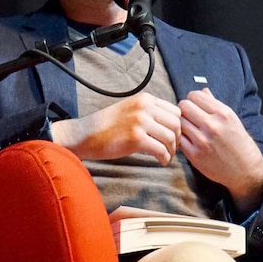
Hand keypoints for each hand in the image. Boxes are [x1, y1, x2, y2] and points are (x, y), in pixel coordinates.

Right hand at [50, 93, 181, 164]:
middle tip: (171, 149)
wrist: (84, 134)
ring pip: (171, 137)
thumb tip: (168, 124)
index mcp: (145, 99)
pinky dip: (164, 158)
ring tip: (165, 156)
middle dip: (177, 139)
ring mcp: (140, 122)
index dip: (177, 126)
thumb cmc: (105, 126)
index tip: (172, 137)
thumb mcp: (129, 109)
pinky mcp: (136, 138)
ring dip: (172, 150)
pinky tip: (160, 162)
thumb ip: (148, 112)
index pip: (175, 111)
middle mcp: (144, 107)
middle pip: (177, 123)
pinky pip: (161, 150)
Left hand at [178, 88, 262, 211]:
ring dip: (181, 124)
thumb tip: (202, 91)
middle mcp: (212, 125)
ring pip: (179, 122)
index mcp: (223, 113)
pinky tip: (188, 139)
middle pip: (183, 106)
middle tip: (189, 117)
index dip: (192, 100)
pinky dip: (181, 138)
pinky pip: (179, 139)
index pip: (194, 95)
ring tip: (189, 129)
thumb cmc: (238, 142)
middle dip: (184, 110)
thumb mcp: (232, 119)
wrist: (245, 169)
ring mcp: (202, 141)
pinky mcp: (195, 155)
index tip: (194, 106)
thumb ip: (215, 104)